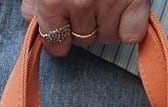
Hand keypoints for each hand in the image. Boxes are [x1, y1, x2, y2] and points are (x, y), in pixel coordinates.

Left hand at [20, 0, 150, 57]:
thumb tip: (30, 17)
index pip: (54, 41)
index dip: (57, 38)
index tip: (60, 36)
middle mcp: (81, 4)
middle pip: (83, 41)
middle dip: (82, 28)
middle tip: (84, 7)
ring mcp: (110, 5)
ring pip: (107, 38)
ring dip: (105, 26)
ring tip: (105, 3)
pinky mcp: (137, 2)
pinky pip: (131, 35)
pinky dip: (130, 26)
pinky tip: (125, 12)